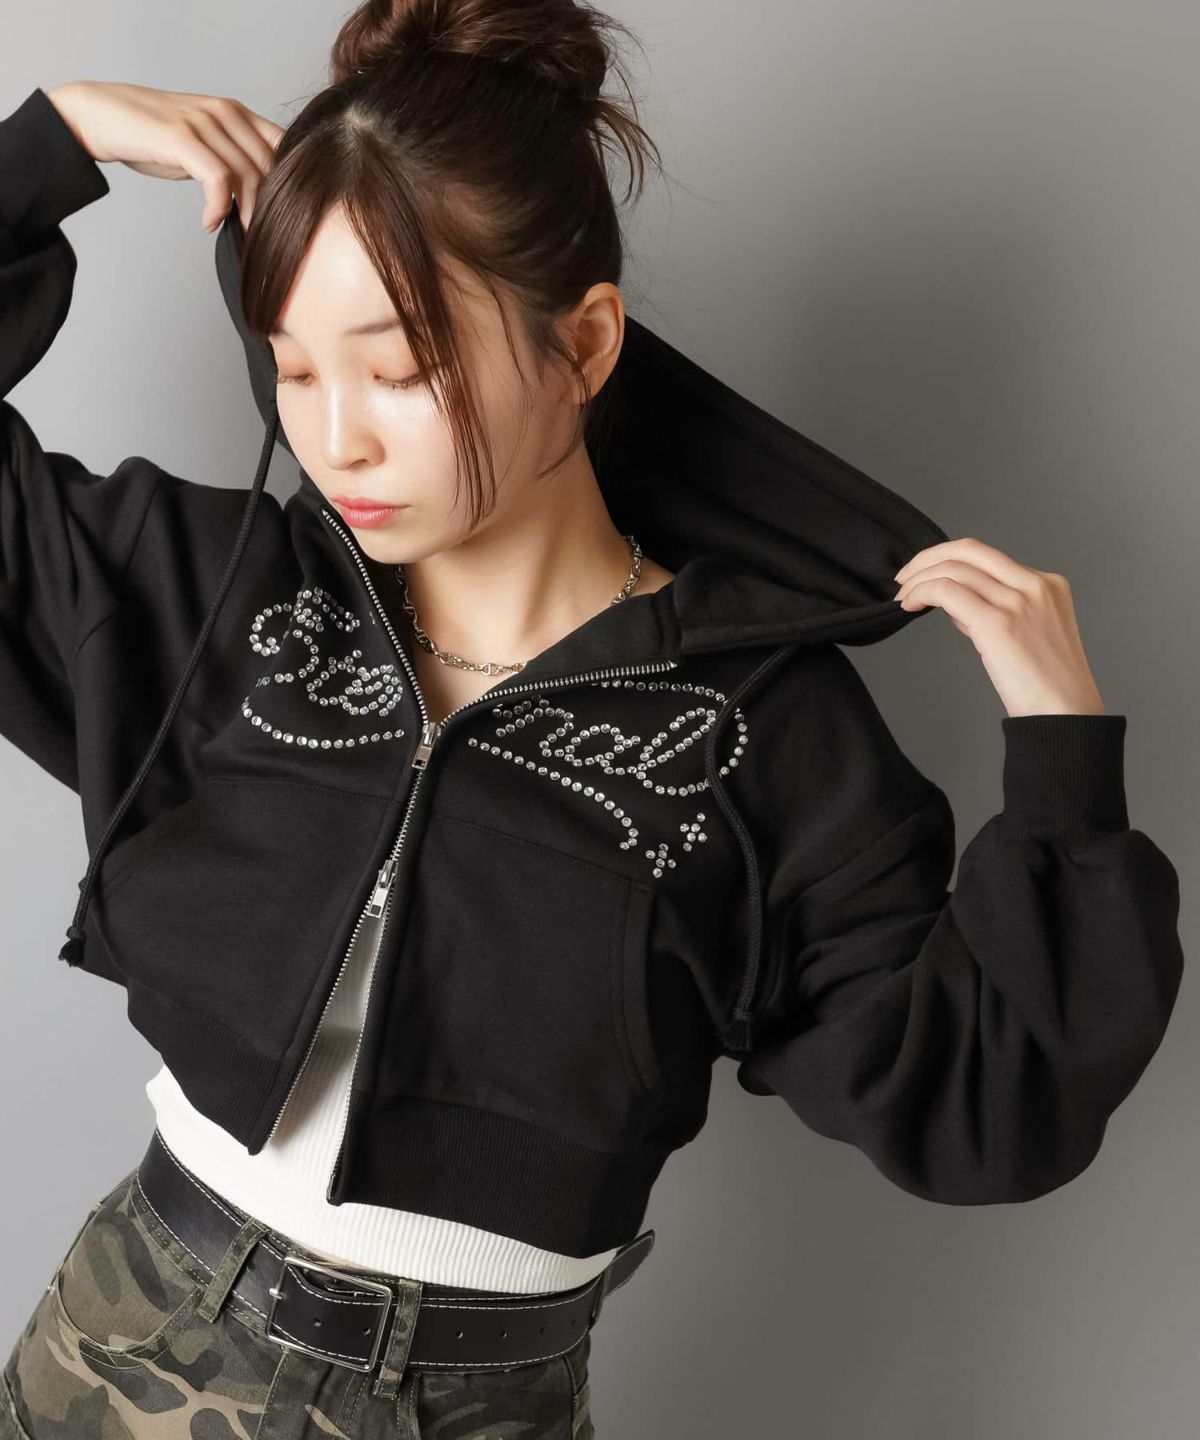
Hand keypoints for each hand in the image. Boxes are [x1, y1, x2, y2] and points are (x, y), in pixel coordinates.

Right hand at [43, 80, 283, 231]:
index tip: (281, 216)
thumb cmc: (150, 137)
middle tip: (259, 235)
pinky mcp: (183, 137)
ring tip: (236, 233)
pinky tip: (209, 222)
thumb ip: (231, 162)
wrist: (99, 115)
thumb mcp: (201, 146)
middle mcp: (225, 112)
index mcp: (236, 112)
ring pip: (249, 176)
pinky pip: (218, 180)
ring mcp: (204, 122)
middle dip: (270, 207)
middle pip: (271, 167)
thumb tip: (261, 198)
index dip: (290, 184)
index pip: (285, 147)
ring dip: (247, 213)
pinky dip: (218, 208)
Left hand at [892, 538, 1106, 717]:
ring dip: (919, 579)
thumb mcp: (1026, 634)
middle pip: (970, 550)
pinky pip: (948, 591)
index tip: (925, 576)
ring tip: (902, 597)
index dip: (949, 563)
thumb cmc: (1047, 685)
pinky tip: (909, 605)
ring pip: (955, 568)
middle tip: (903, 576)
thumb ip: (992, 612)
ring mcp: (1018, 600)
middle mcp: (1035, 585)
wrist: (1066, 713)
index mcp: (1047, 584)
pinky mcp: (998, 621)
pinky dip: (922, 592)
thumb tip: (954, 603)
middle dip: (928, 558)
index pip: (987, 558)